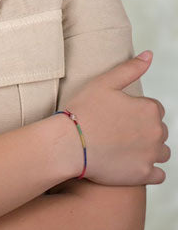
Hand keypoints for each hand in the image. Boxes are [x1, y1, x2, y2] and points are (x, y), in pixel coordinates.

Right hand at [64, 51, 169, 185]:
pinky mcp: (145, 174)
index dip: (134, 110)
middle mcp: (157, 132)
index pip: (153, 108)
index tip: (117, 113)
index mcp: (149, 108)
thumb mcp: (104, 82)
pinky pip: (158, 174)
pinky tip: (129, 162)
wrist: (69, 143)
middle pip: (159, 130)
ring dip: (149, 149)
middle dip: (143, 129)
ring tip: (123, 146)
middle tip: (116, 129)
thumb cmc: (83, 110)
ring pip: (161, 152)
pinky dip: (148, 169)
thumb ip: (130, 68)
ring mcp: (152, 155)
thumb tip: (150, 55)